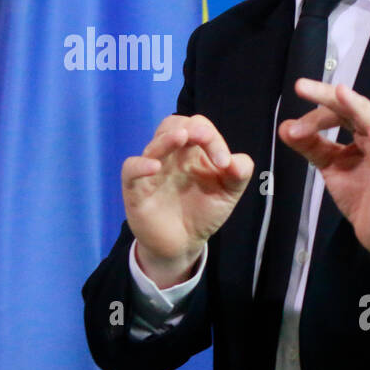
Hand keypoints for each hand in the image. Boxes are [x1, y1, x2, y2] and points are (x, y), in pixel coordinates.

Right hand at [123, 114, 253, 286]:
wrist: (183, 244)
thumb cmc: (203, 212)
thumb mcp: (228, 193)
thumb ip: (239, 174)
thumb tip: (236, 161)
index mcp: (192, 151)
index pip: (199, 128)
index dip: (212, 138)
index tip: (225, 164)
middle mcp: (171, 156)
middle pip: (173, 125)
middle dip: (189, 127)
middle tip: (203, 138)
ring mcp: (152, 171)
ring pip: (153, 144)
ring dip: (167, 138)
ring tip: (181, 137)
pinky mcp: (136, 190)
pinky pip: (130, 170)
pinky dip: (139, 165)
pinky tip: (154, 167)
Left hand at [279, 79, 369, 259]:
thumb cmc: (361, 194)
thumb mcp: (330, 166)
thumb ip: (311, 146)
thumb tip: (283, 126)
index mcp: (362, 132)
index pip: (338, 112)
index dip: (313, 116)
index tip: (289, 127)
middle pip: (354, 108)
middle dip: (329, 96)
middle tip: (301, 86)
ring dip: (358, 108)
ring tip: (340, 93)